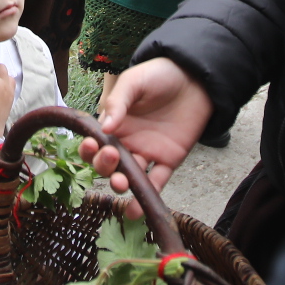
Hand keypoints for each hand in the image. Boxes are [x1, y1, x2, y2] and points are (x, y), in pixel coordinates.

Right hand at [77, 58, 213, 215]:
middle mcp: (127, 142)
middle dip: (104, 166)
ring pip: (129, 176)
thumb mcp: (134, 81)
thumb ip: (118, 102)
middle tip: (111, 157)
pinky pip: (156, 182)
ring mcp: (147, 152)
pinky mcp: (169, 160)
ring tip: (121, 183)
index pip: (95, 143)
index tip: (91, 145)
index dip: (89, 148)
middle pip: (108, 164)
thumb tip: (104, 127)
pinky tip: (137, 209)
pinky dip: (148, 197)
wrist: (195, 77)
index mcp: (115, 123)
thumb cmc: (160, 74)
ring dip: (121, 184)